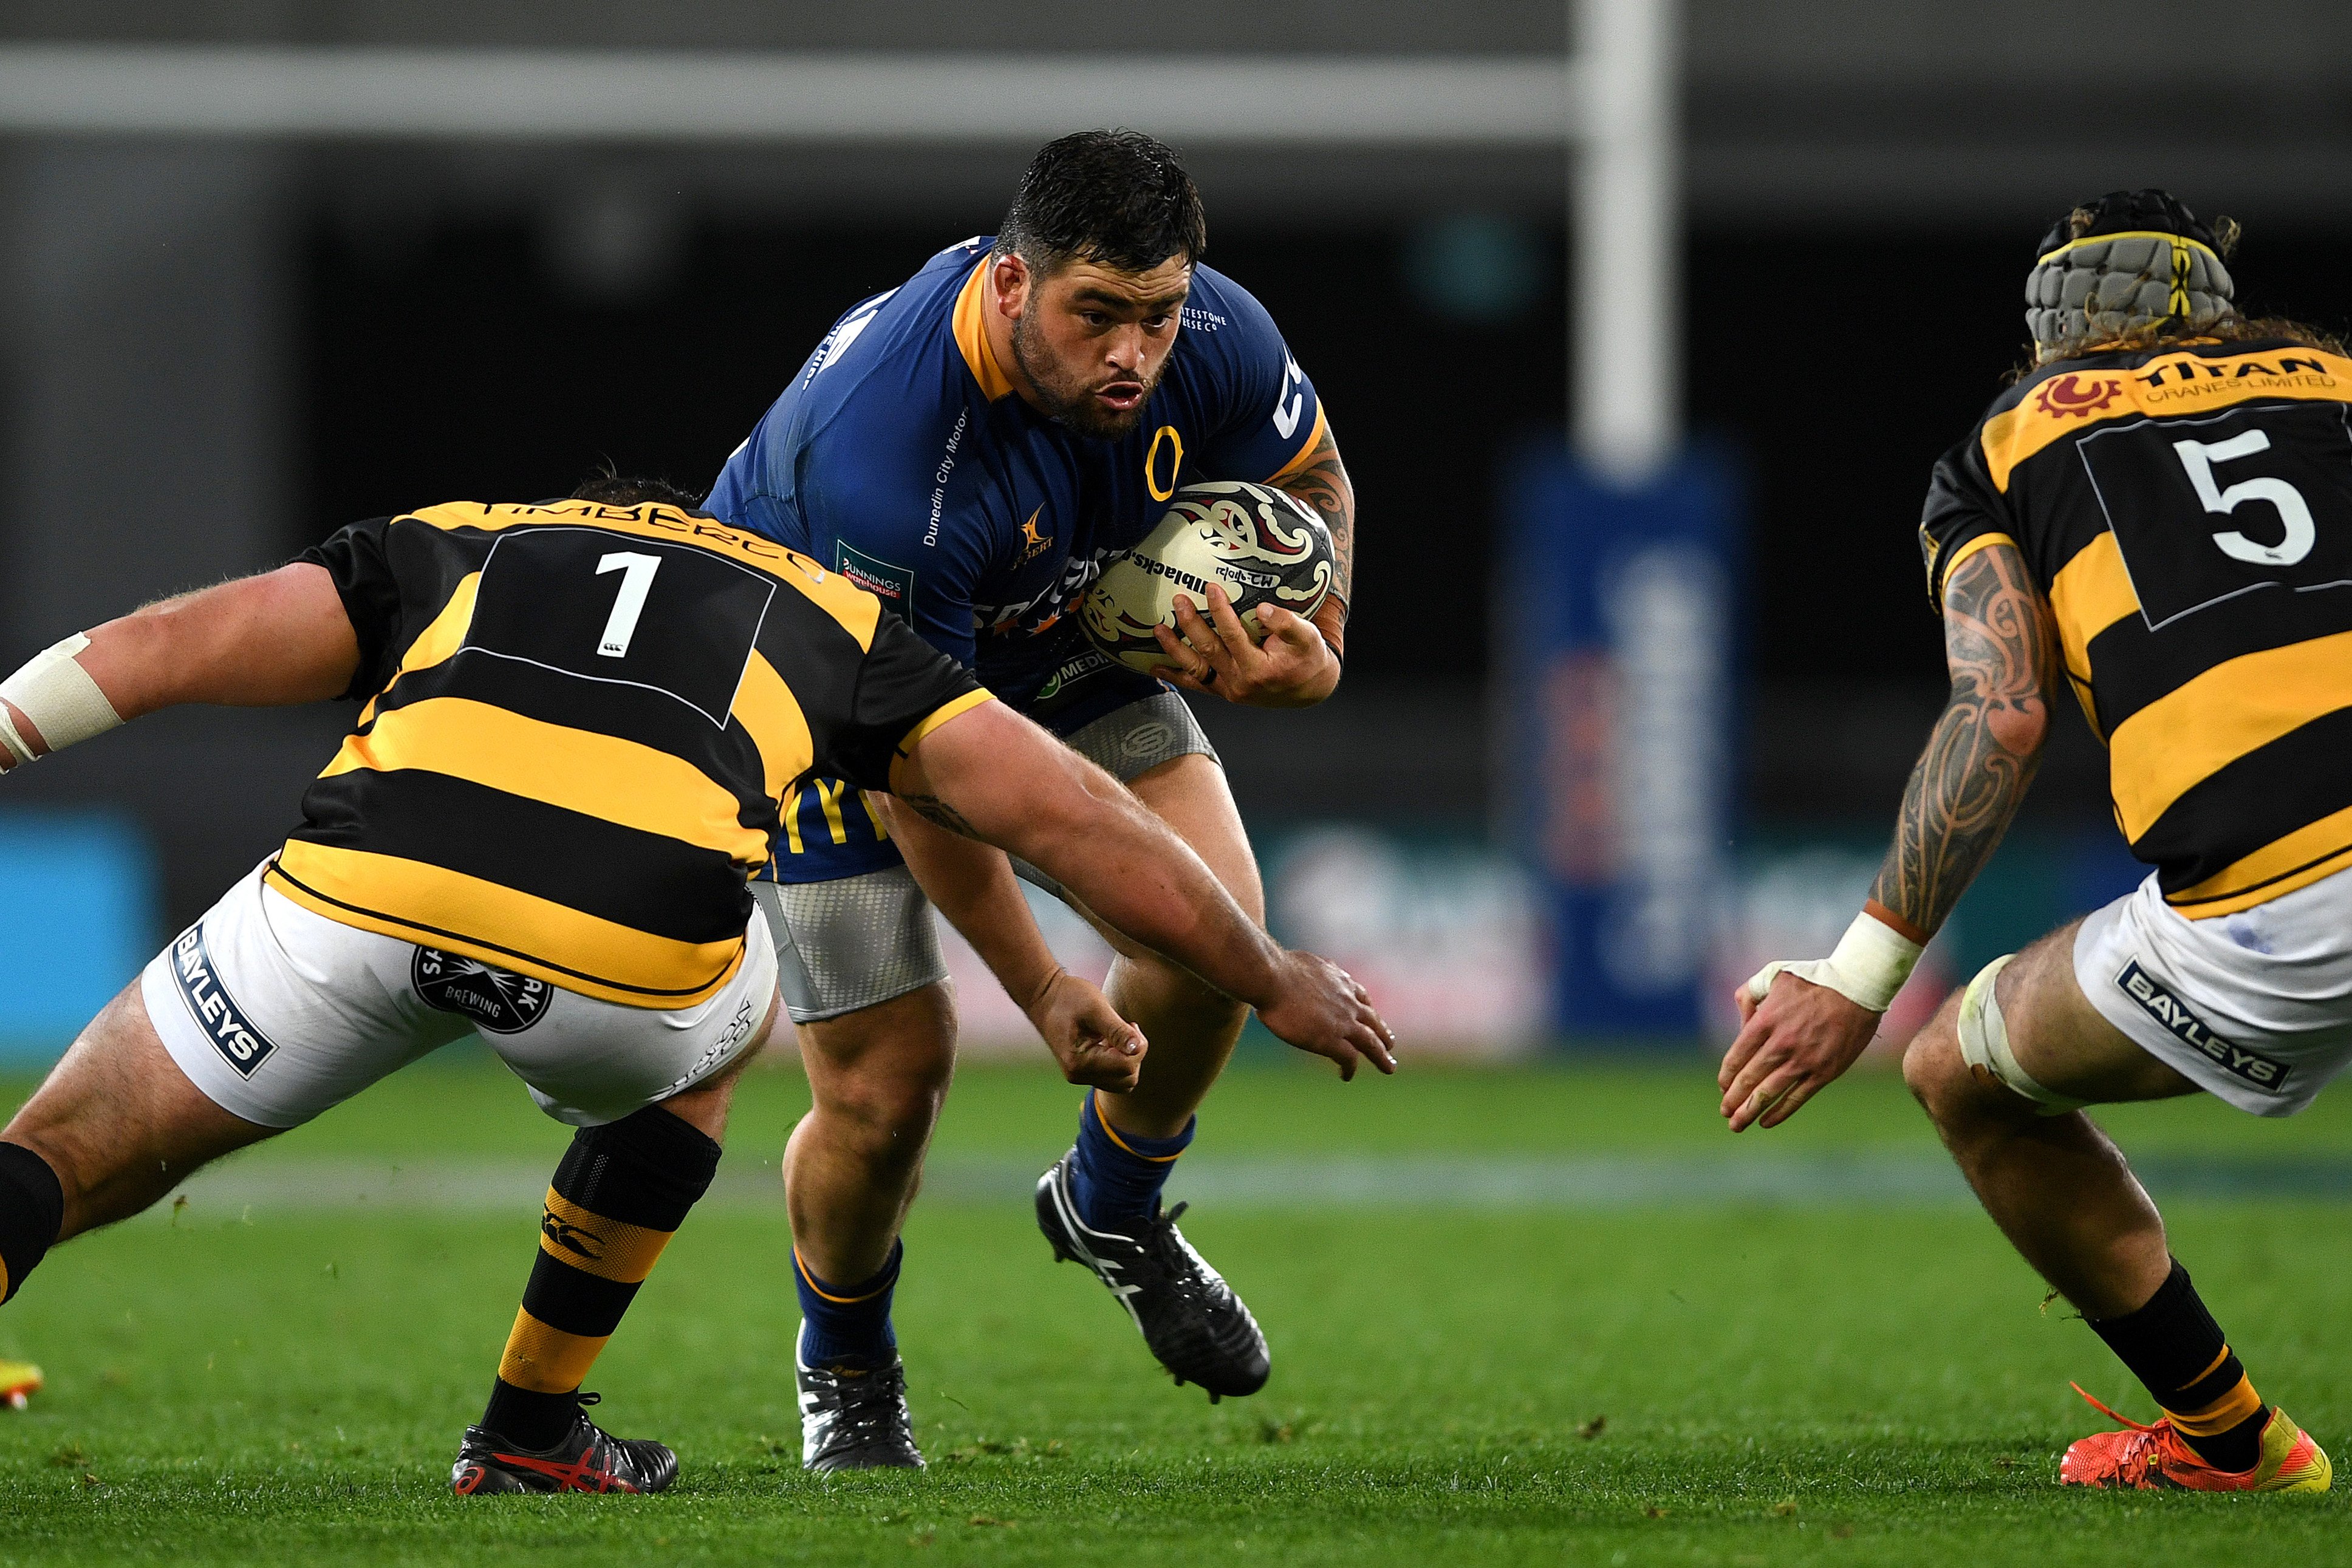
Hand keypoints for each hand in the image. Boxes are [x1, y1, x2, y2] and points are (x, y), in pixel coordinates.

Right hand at [1025, 968, 1147, 1091]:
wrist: (1044, 997)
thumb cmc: (1068, 997)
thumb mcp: (1096, 1007)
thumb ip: (1117, 1030)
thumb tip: (1138, 1048)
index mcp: (1080, 1062)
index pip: (1127, 1066)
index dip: (1138, 1047)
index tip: (1131, 1025)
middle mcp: (1079, 1075)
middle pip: (1128, 1079)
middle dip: (1134, 1054)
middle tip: (1126, 1029)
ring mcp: (1080, 1075)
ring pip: (1123, 1082)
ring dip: (1128, 1059)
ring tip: (1117, 1036)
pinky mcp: (1083, 1072)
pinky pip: (1113, 1077)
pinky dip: (1119, 1061)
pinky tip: (1110, 1041)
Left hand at [1151, 584, 1338, 708]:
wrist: (1310, 688)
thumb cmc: (1308, 659)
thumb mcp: (1308, 638)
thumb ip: (1287, 623)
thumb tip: (1263, 609)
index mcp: (1259, 669)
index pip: (1233, 636)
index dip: (1220, 611)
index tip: (1211, 588)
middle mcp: (1240, 683)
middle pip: (1209, 650)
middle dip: (1191, 624)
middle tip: (1179, 600)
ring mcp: (1230, 689)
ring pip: (1196, 668)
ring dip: (1174, 649)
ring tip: (1159, 629)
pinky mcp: (1224, 692)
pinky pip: (1196, 684)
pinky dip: (1175, 677)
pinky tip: (1156, 668)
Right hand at [1253, 950, 1396, 1080]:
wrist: (1273, 978)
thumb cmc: (1275, 969)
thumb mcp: (1302, 963)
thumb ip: (1310, 970)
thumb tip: (1299, 969)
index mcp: (1339, 980)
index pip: (1360, 995)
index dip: (1367, 1008)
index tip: (1371, 1014)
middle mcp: (1347, 1000)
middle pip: (1373, 1020)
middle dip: (1383, 1033)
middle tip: (1390, 1045)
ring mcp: (1342, 1021)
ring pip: (1371, 1043)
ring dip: (1381, 1056)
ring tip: (1388, 1067)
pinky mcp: (1331, 1040)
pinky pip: (1349, 1058)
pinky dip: (1350, 1068)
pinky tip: (1346, 1075)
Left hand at [1717, 971, 1882, 1130]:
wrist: (1857, 986)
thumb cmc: (1813, 979)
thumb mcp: (1773, 976)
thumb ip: (1749, 995)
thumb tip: (1741, 1021)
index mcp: (1765, 1020)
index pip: (1737, 1056)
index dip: (1727, 1076)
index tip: (1723, 1087)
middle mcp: (1781, 1044)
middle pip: (1749, 1079)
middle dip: (1733, 1099)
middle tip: (1724, 1112)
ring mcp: (1804, 1060)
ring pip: (1769, 1093)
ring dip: (1749, 1112)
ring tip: (1736, 1124)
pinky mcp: (1825, 1072)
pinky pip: (1797, 1098)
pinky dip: (1780, 1113)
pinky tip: (1765, 1122)